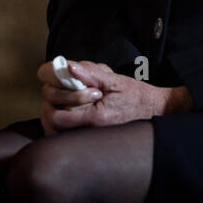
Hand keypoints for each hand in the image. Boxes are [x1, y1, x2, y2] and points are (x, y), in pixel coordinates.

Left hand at [37, 59, 187, 134]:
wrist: (152, 111)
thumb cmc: (135, 96)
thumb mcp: (115, 81)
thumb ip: (90, 74)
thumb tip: (69, 67)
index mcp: (95, 118)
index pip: (57, 116)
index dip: (52, 98)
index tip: (59, 83)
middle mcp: (89, 131)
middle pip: (51, 122)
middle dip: (51, 101)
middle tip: (61, 87)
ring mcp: (88, 136)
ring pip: (54, 129)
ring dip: (54, 110)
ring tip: (64, 97)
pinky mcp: (88, 135)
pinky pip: (64, 131)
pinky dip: (60, 119)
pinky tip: (69, 106)